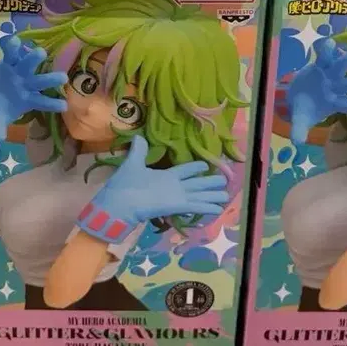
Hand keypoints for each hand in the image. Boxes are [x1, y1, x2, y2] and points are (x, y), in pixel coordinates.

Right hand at [0, 35, 67, 140]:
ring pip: (29, 64)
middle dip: (51, 79)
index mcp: (28, 99)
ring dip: (34, 58)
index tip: (64, 106)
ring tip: (41, 52)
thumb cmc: (1, 104)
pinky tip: (15, 41)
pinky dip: (12, 48)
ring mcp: (20, 71)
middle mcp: (28, 83)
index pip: (42, 103)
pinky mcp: (9, 61)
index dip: (52, 105)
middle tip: (63, 77)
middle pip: (41, 81)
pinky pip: (11, 54)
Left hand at [77, 135, 229, 242]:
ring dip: (212, 195)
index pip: (184, 171)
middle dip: (209, 183)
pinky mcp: (177, 206)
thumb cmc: (125, 184)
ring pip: (199, 195)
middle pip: (196, 184)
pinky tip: (218, 208)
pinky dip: (206, 207)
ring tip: (226, 196)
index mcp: (165, 176)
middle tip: (224, 181)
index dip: (194, 168)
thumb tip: (138, 136)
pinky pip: (195, 205)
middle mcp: (173, 187)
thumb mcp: (133, 163)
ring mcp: (176, 197)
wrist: (120, 203)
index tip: (205, 165)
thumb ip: (139, 151)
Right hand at [287, 35, 346, 144]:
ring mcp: (329, 75)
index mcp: (334, 103)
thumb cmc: (305, 108)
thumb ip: (299, 129)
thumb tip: (297, 143)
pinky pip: (325, 56)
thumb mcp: (300, 119)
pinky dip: (328, 50)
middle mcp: (336, 88)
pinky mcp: (321, 65)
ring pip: (340, 67)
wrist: (298, 94)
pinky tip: (331, 43)